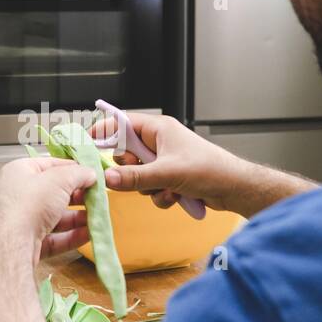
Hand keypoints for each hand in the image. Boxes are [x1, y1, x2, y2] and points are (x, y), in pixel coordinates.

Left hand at [0, 157, 97, 261]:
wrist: (11, 244)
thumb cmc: (28, 204)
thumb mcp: (59, 179)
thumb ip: (78, 173)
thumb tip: (91, 173)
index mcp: (20, 172)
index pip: (50, 165)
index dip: (73, 169)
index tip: (92, 174)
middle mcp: (19, 195)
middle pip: (55, 193)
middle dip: (78, 196)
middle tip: (97, 198)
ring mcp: (23, 221)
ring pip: (56, 217)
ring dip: (78, 218)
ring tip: (96, 218)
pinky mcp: (29, 243)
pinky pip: (55, 238)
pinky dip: (72, 236)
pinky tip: (88, 234)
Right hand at [88, 112, 315, 216]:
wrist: (233, 188)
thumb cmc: (208, 170)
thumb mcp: (166, 173)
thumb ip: (134, 177)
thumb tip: (107, 179)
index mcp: (159, 129)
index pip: (123, 123)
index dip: (105, 131)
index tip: (88, 142)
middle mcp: (160, 142)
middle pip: (127, 154)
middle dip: (131, 170)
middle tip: (138, 176)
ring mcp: (165, 161)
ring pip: (138, 175)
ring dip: (148, 187)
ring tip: (166, 190)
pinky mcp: (171, 178)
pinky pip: (151, 188)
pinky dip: (159, 196)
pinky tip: (175, 198)